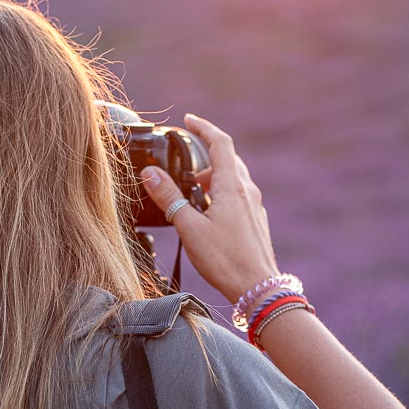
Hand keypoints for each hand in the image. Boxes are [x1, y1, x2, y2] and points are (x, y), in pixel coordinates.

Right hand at [140, 113, 280, 303]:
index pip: (220, 143)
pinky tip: (207, 215)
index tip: (188, 120)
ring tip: (191, 194)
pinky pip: (238, 197)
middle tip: (183, 166)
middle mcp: (247, 192)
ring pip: (233, 180)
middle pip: (227, 160)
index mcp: (232, 186)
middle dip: (204, 156)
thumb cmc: (225, 260)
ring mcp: (254, 207)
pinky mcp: (255, 221)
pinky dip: (220, 195)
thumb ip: (170, 198)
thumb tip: (150, 174)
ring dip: (212, 179)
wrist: (258, 288)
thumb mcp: (190, 228)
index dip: (203, 127)